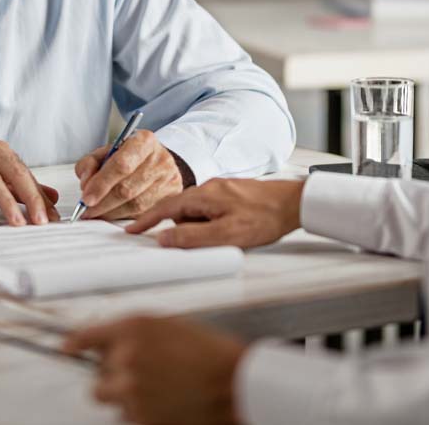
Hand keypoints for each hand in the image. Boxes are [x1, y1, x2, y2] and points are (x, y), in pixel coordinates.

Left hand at [62, 315, 244, 424]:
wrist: (234, 382)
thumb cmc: (208, 352)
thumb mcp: (167, 325)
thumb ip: (133, 333)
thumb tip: (107, 344)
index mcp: (131, 328)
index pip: (86, 336)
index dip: (74, 345)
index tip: (66, 349)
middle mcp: (125, 357)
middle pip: (97, 377)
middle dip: (113, 378)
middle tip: (141, 377)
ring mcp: (130, 390)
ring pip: (111, 399)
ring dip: (126, 398)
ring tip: (160, 391)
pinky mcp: (140, 417)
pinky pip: (128, 417)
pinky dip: (142, 413)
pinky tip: (167, 403)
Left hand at [74, 130, 181, 219]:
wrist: (157, 160)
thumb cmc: (129, 156)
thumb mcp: (106, 151)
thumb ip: (90, 163)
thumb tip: (86, 184)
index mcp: (144, 141)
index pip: (121, 165)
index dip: (101, 184)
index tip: (86, 198)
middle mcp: (161, 159)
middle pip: (127, 188)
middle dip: (102, 203)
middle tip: (86, 210)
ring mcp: (169, 180)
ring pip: (136, 205)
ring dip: (111, 212)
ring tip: (96, 212)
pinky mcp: (172, 197)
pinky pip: (144, 214)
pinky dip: (124, 216)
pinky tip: (113, 214)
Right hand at [127, 178, 304, 248]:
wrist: (296, 203)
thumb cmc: (265, 218)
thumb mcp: (227, 235)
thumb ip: (192, 238)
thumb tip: (163, 240)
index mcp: (204, 195)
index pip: (165, 208)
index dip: (146, 220)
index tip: (131, 230)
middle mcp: (209, 188)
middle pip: (179, 209)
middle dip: (175, 227)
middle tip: (186, 240)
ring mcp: (222, 190)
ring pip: (196, 210)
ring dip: (198, 227)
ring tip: (221, 238)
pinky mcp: (232, 194)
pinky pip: (210, 209)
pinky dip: (208, 223)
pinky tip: (226, 231)